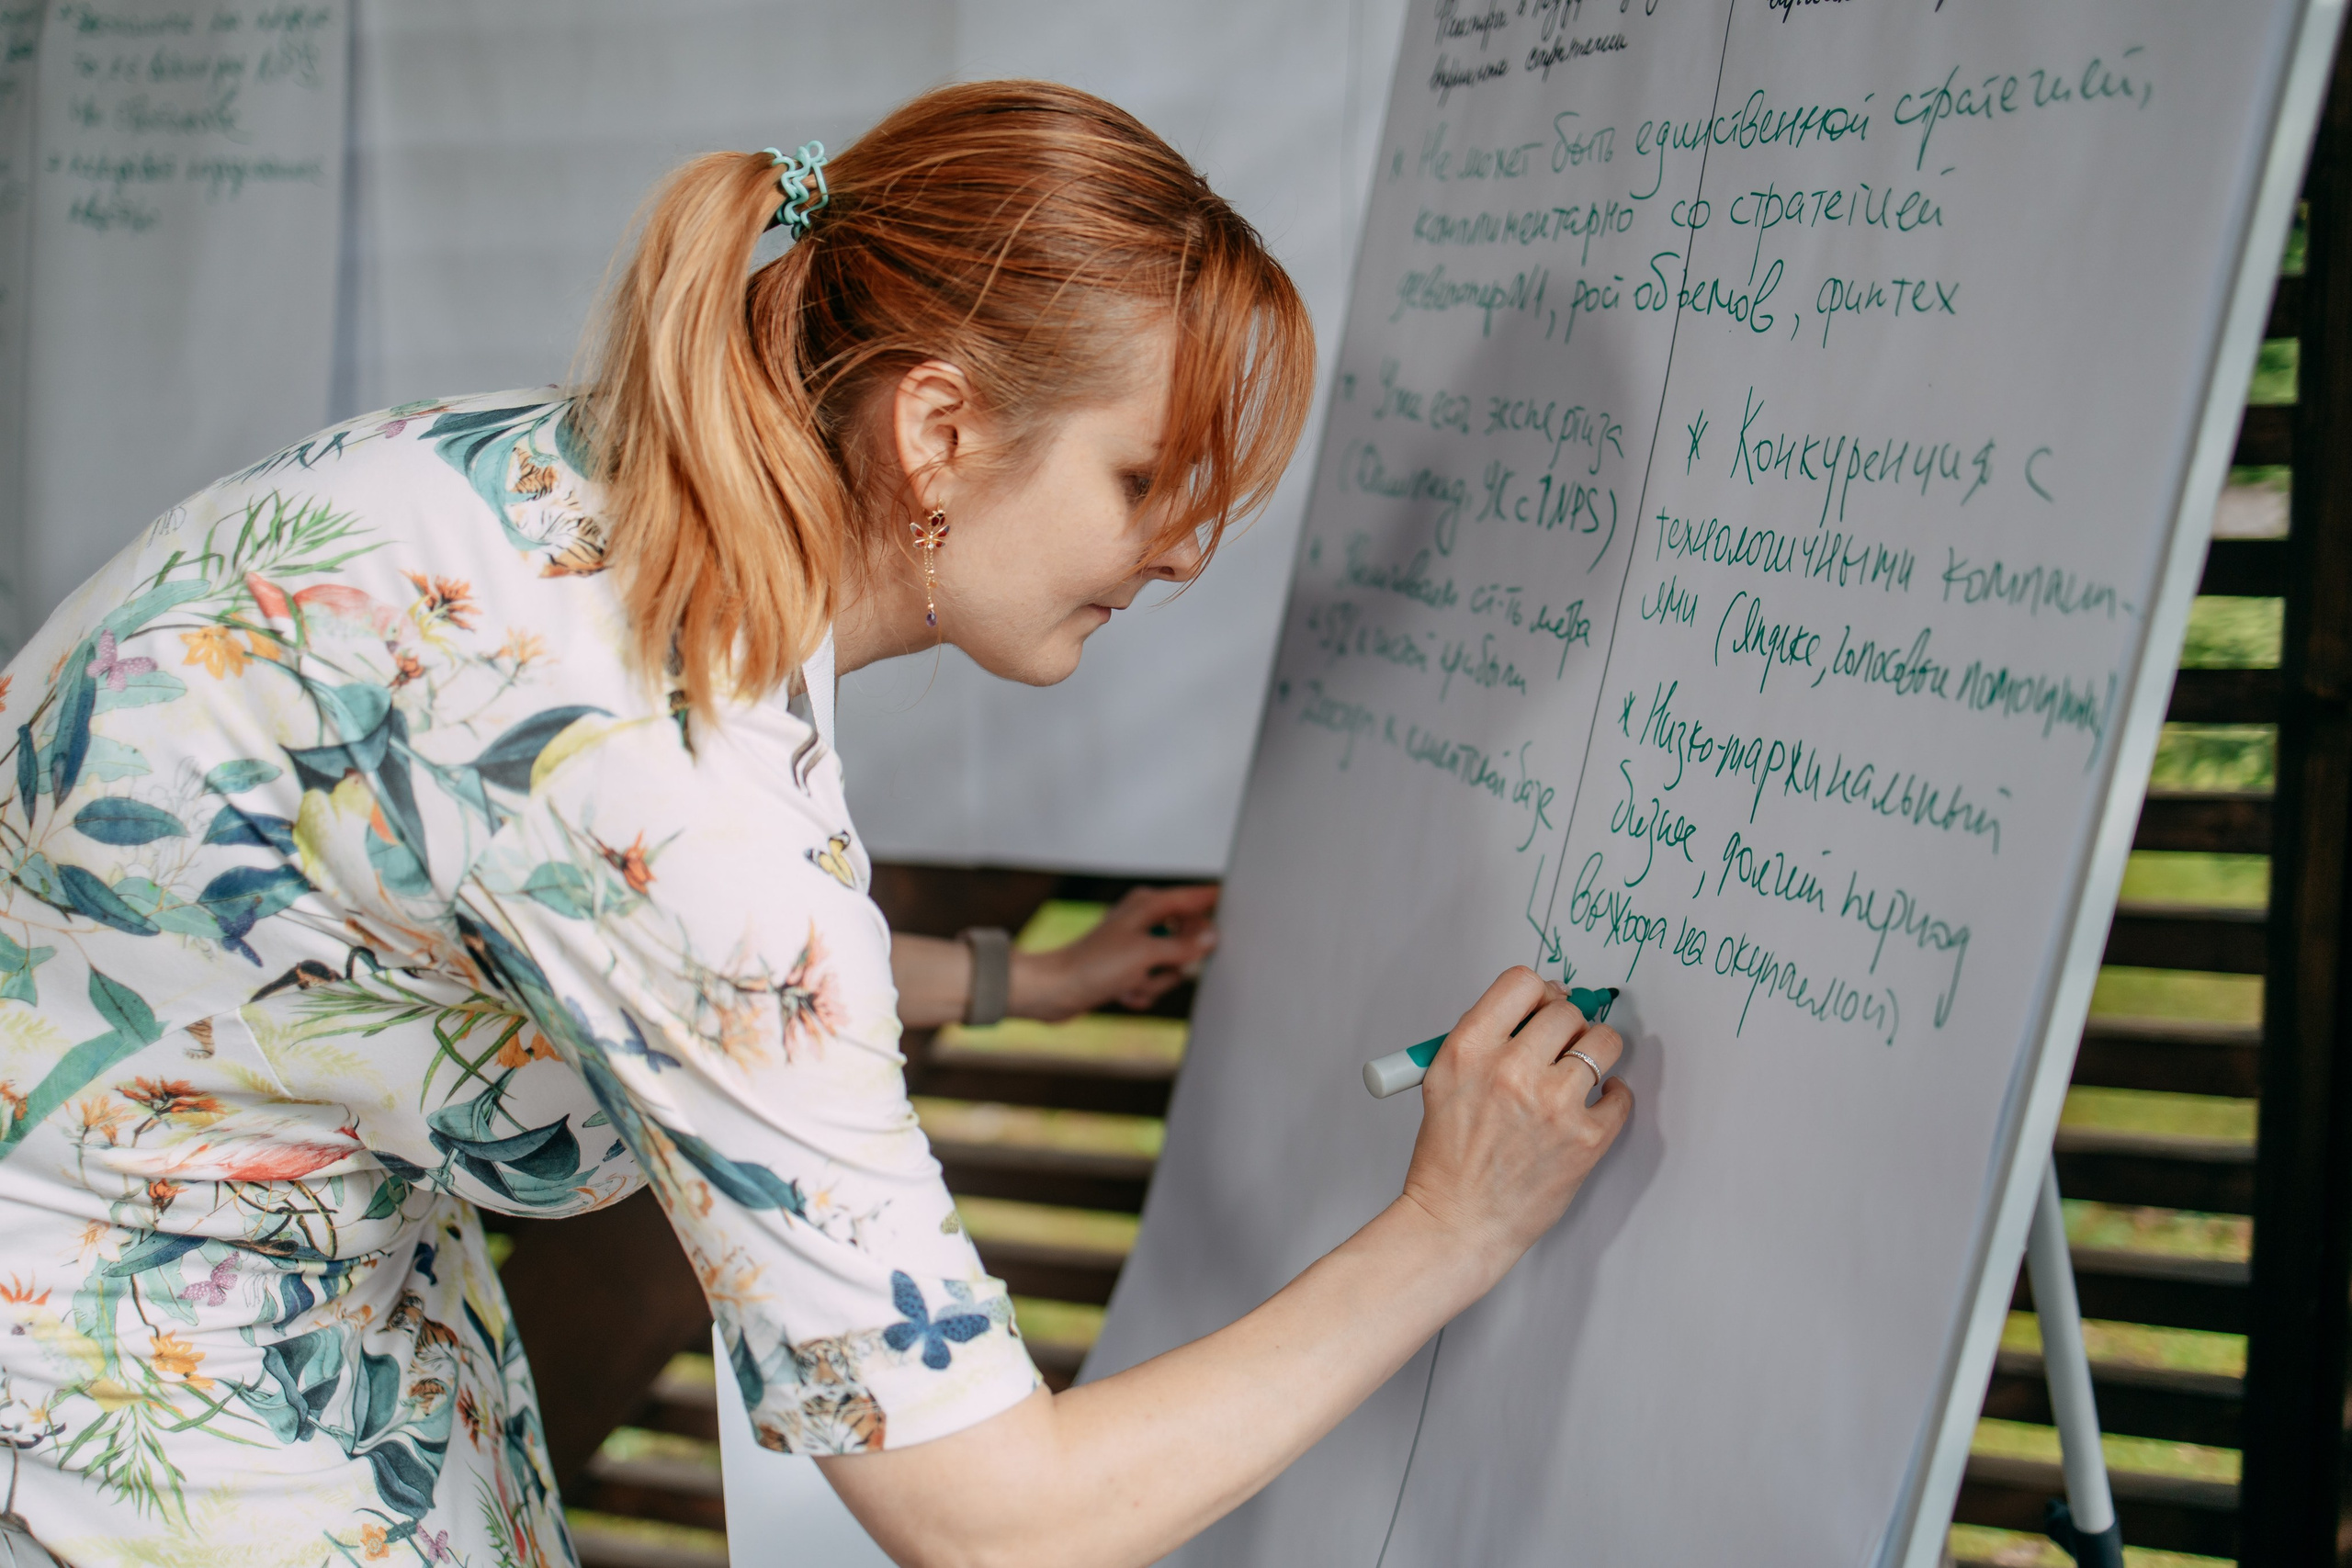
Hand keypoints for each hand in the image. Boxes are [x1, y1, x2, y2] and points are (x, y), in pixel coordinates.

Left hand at [1011, 884, 1218, 1020]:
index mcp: (1149, 904)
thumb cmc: (1093, 966)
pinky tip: (1123, 992)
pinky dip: (1142, 991)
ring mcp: (1137, 944)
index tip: (1239, 906)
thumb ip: (1184, 947)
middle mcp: (1144, 920)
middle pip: (1188, 939)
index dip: (1215, 902)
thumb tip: (1211, 937)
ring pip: (1172, 967)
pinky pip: (1154, 982)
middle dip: (1176, 963)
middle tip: (1159, 967)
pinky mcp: (1128, 967)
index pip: (1194, 897)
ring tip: (1132, 982)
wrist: (1056, 991)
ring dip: (1155, 982)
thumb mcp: (1147, 954)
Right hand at [1398, 966, 1633, 1277]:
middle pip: (1566, 1010)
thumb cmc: (1449, 1159)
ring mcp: (1552, 1104)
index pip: (1522, 982)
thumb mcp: (1443, 1081)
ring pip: (1603, 1043)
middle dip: (1567, 1026)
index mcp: (1470, 1049)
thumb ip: (1485, 1039)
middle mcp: (1510, 1069)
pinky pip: (1621, 1094)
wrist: (1458, 1222)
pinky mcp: (1585, 1138)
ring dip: (1596, 1054)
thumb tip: (1537, 1008)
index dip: (1538, 992)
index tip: (1544, 1007)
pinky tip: (1592, 1106)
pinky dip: (1613, 1098)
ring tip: (1583, 1071)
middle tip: (1562, 1047)